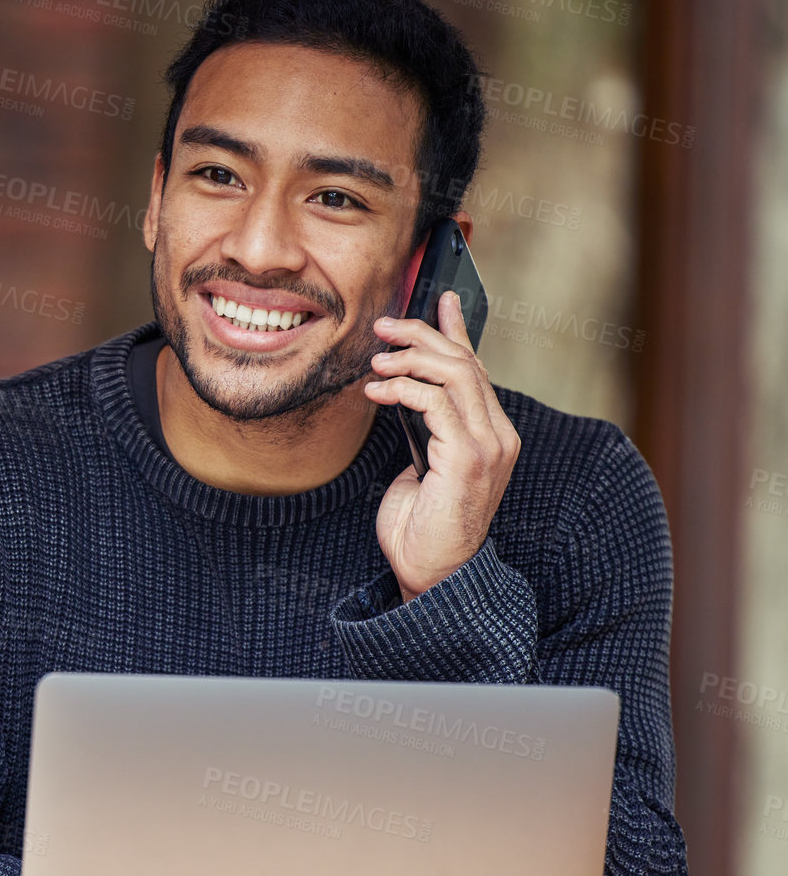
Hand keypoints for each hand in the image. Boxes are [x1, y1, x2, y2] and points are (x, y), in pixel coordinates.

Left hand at [362, 290, 519, 602]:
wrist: (430, 574)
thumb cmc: (420, 526)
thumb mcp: (420, 465)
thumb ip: (425, 430)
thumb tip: (402, 393)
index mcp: (491, 435)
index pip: (476, 370)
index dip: (457, 331)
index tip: (439, 300)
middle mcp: (499, 436)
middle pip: (465, 364)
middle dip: (423, 335)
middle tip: (384, 326)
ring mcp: (489, 446)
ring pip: (455, 375)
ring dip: (409, 359)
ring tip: (376, 361)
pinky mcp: (470, 458)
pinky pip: (437, 402)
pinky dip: (403, 389)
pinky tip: (377, 392)